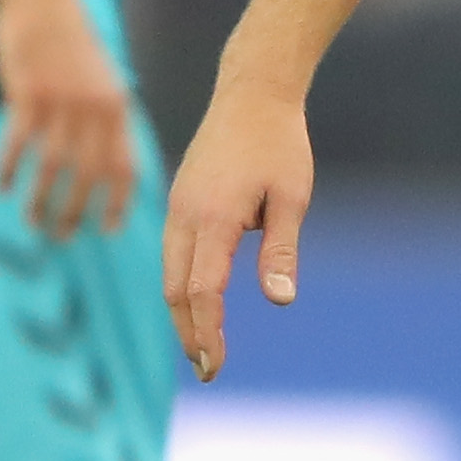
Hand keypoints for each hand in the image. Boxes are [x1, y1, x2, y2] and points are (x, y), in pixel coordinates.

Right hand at [0, 0, 138, 242]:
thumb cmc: (68, 38)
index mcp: (117, 105)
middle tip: (60, 236)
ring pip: (52, 167)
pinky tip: (1, 186)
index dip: (119, 203)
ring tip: (32, 222)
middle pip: (88, 176)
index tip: (109, 230)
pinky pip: (17, 143)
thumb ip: (104, 114)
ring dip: (41, 201)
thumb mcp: (100, 75)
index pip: (125, 166)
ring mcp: (61, 100)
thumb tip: (103, 160)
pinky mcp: (27, 92)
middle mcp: (94, 107)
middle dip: (75, 213)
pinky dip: (8, 169)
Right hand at [159, 76, 315, 382]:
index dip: (207, 333)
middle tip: (210, 369)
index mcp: (213, 217)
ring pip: (169, 272)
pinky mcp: (180, 198)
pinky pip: (173, 252)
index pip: (201, 291)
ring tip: (202, 344)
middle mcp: (185, 214)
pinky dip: (180, 285)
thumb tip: (280, 300)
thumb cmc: (280, 142)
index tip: (216, 365)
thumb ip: (282, 250)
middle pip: (174, 290)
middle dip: (190, 333)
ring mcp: (177, 205)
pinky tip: (198, 301)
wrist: (253, 91)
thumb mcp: (292, 196)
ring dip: (182, 312)